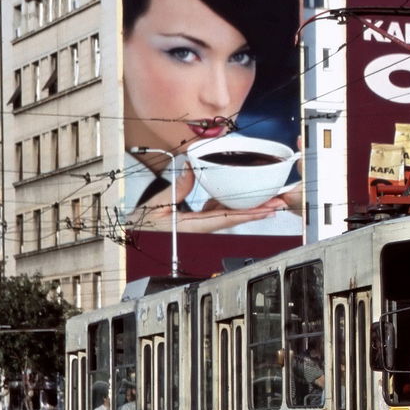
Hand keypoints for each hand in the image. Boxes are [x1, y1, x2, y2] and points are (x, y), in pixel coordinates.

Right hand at [137, 169, 290, 233]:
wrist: (131, 243)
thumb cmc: (140, 229)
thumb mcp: (155, 205)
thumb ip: (177, 188)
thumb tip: (192, 167)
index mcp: (192, 227)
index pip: (226, 218)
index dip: (249, 214)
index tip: (266, 209)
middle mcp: (200, 231)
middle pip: (234, 219)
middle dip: (257, 212)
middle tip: (277, 205)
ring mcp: (199, 229)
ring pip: (228, 217)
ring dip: (247, 210)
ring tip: (268, 202)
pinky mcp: (196, 225)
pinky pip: (216, 215)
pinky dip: (230, 207)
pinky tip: (243, 200)